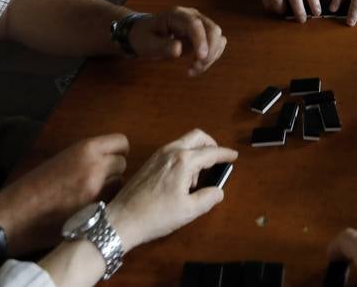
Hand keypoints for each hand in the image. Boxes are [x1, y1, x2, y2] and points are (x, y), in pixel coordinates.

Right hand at [0, 134, 128, 252]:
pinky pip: (112, 204)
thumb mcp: (62, 159)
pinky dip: (106, 205)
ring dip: (111, 189)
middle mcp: (95, 167)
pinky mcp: (96, 213)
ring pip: (120, 185)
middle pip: (122, 164)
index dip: (118, 151)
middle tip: (98, 179)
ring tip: (91, 195)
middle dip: (113, 171)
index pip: (122, 142)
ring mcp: (97, 191)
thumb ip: (87, 157)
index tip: (111, 158)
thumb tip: (109, 158)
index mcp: (85, 149)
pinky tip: (90, 209)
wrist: (17, 215)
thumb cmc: (34, 186)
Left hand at [106, 129, 236, 248]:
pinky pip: (173, 150)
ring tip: (197, 179)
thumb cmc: (157, 216)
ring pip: (184, 142)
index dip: (225, 154)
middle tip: (217, 160)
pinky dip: (184, 156)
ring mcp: (158, 155)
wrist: (122, 219)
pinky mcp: (149, 161)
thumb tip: (218, 191)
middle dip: (211, 145)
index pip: (211, 152)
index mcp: (183, 161)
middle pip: (197, 136)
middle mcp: (171, 151)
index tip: (234, 156)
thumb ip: (208, 198)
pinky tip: (181, 179)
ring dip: (196, 152)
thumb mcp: (188, 211)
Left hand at [128, 7, 226, 74]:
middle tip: (195, 67)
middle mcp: (192, 16)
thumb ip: (162, 46)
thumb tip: (178, 49)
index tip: (201, 57)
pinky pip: (216, 44)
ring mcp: (200, 23)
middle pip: (212, 29)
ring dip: (211, 56)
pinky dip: (211, 57)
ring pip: (217, 38)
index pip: (195, 24)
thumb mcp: (146, 43)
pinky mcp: (204, 33)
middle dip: (209, 51)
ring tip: (193, 69)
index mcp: (176, 15)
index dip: (200, 40)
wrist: (146, 33)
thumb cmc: (145, 37)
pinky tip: (197, 66)